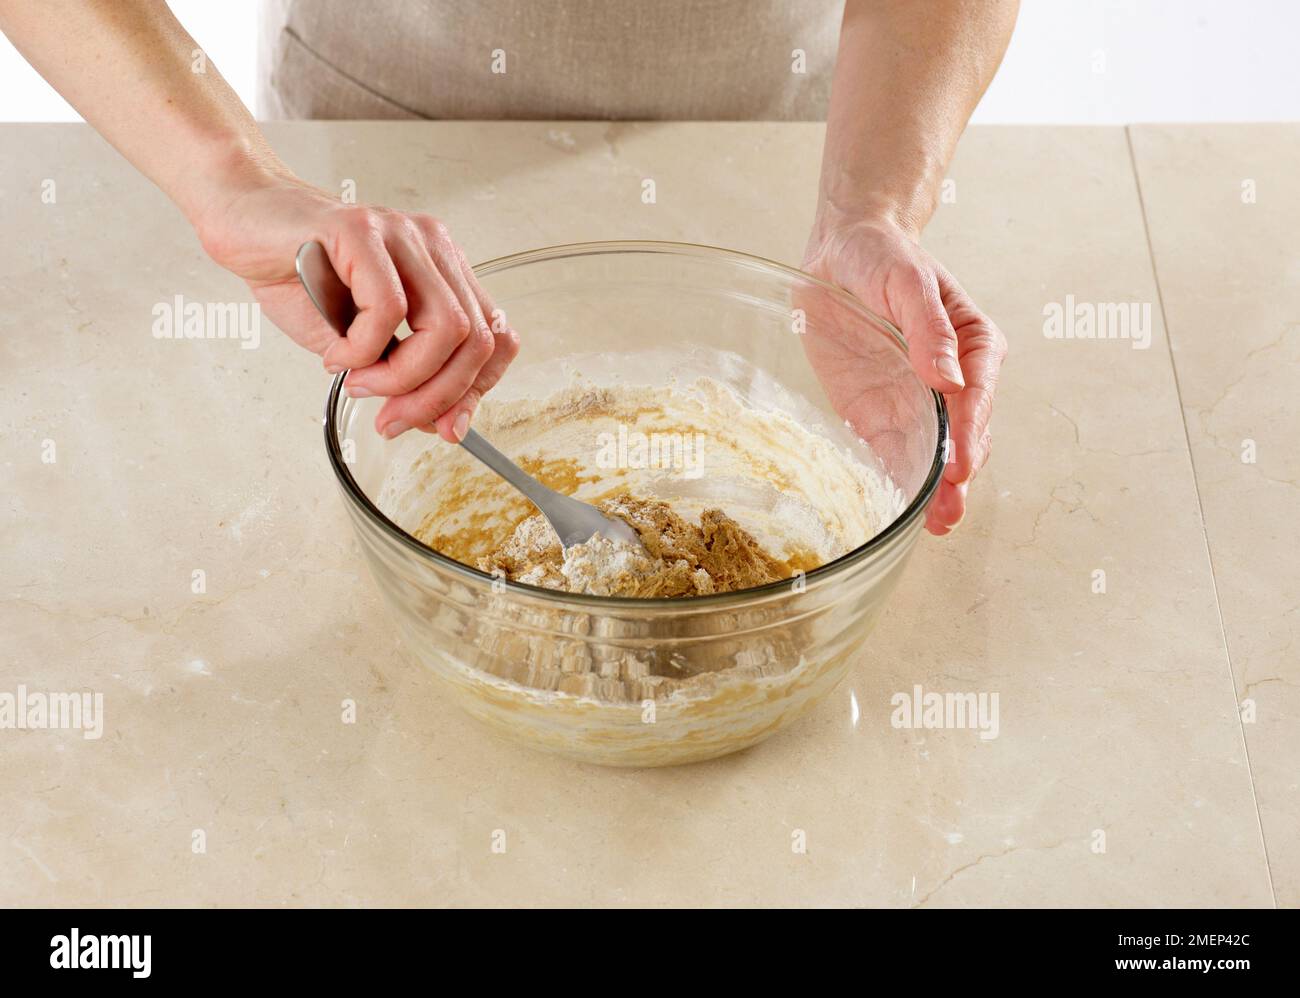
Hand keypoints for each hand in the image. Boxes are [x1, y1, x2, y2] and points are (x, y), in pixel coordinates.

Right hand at [193, 168, 518, 442]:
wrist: (240, 218)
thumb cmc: (296, 274)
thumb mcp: (359, 341)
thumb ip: (402, 374)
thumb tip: (437, 422)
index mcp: (442, 270)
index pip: (496, 337)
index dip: (477, 390)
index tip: (447, 427)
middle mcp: (431, 247)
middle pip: (477, 339)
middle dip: (438, 397)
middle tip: (393, 419)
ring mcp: (400, 235)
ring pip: (444, 327)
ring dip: (403, 378)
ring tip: (361, 385)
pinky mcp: (360, 231)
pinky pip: (387, 309)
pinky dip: (362, 350)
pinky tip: (335, 356)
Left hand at [803, 215, 1006, 534]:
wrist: (842, 251)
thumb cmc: (883, 256)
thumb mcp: (907, 280)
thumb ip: (927, 327)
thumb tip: (949, 378)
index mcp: (973, 345)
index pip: (977, 395)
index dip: (970, 433)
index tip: (960, 466)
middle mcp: (953, 381)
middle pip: (965, 435)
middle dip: (959, 475)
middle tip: (948, 508)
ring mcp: (917, 402)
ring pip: (935, 454)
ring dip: (937, 489)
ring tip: (936, 522)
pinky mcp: (879, 415)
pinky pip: (893, 454)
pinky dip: (900, 481)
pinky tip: (902, 509)